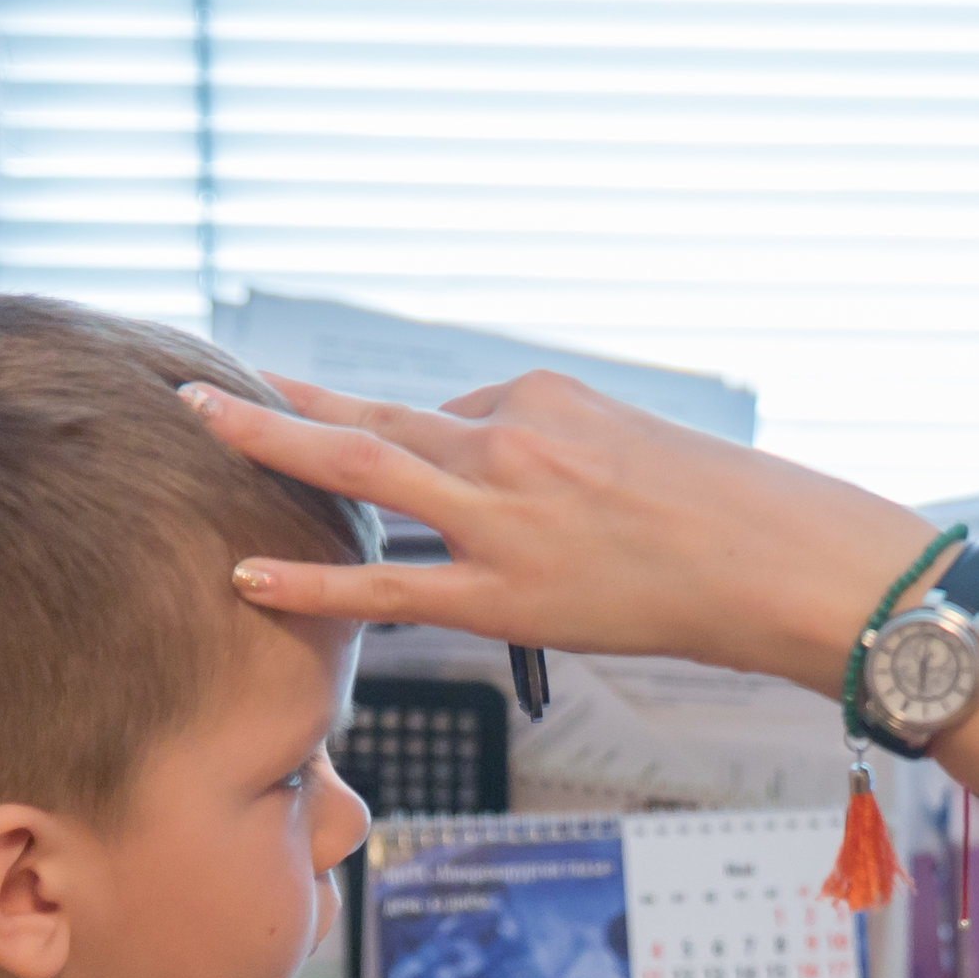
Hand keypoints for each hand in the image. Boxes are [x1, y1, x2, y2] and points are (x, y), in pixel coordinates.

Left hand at [180, 370, 936, 692]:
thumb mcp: (640, 449)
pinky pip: (387, 582)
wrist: (780, 559)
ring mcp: (501, 513)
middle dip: (277, 399)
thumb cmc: (731, 514)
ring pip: (360, 466)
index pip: (448, 417)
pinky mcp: (506, 590)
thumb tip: (515, 485)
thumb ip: (562, 455)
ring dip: (270, 442)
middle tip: (198, 387)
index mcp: (541, 397)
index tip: (375, 451)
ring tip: (198, 423)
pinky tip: (248, 571)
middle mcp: (509, 439)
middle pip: (368, 414)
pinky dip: (310, 575)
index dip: (417, 449)